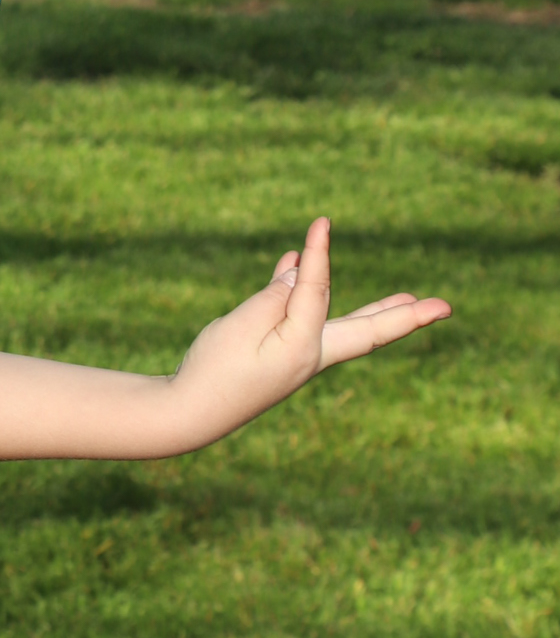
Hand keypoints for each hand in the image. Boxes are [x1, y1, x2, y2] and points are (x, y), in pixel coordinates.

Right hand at [168, 218, 448, 449]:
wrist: (192, 413)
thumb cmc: (215, 369)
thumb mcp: (240, 326)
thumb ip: (274, 297)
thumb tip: (300, 276)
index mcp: (305, 348)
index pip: (319, 292)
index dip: (320, 256)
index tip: (322, 224)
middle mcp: (312, 354)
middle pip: (370, 331)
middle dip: (406, 317)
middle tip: (446, 308)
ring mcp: (299, 356)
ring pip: (347, 326)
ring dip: (377, 311)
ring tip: (409, 300)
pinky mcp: (280, 355)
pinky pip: (306, 319)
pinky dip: (308, 294)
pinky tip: (296, 266)